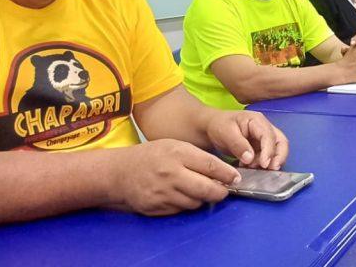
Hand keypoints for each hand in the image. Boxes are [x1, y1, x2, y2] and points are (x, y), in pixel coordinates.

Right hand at [110, 139, 238, 215]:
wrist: (120, 172)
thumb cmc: (152, 156)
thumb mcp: (174, 146)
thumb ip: (197, 157)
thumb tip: (223, 172)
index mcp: (177, 154)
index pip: (210, 165)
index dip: (227, 174)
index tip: (236, 178)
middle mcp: (171, 174)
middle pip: (207, 189)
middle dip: (221, 192)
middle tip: (224, 190)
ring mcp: (163, 193)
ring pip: (196, 202)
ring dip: (202, 198)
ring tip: (200, 190)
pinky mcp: (157, 208)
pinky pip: (181, 209)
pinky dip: (186, 204)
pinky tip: (182, 195)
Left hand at [206, 109, 288, 169]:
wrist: (212, 127)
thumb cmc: (219, 125)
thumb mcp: (226, 132)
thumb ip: (238, 145)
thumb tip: (250, 158)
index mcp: (257, 121)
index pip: (269, 136)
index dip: (269, 151)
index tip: (264, 164)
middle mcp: (264, 129)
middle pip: (281, 142)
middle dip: (278, 157)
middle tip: (271, 170)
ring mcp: (263, 139)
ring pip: (276, 151)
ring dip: (270, 162)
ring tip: (255, 169)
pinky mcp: (260, 148)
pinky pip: (266, 158)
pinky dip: (262, 165)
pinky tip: (250, 169)